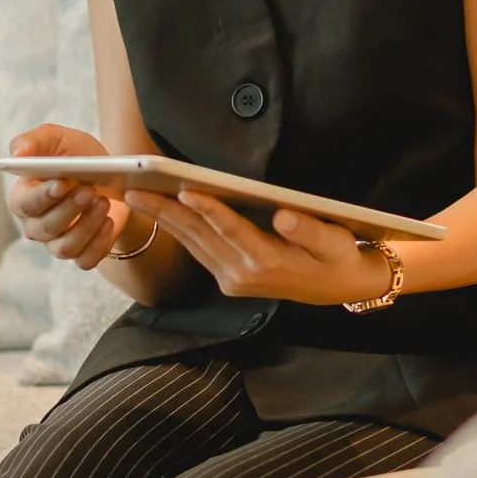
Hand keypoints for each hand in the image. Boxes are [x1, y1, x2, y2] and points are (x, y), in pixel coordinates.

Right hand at [5, 124, 136, 269]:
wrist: (112, 176)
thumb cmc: (77, 156)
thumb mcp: (57, 139)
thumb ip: (33, 141)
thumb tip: (17, 154)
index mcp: (23, 197)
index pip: (24, 204)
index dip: (42, 196)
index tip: (62, 183)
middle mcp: (35, 225)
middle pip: (45, 228)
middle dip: (69, 209)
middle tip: (90, 190)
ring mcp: (56, 243)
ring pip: (65, 247)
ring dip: (87, 226)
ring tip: (103, 202)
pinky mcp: (80, 254)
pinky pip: (85, 260)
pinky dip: (99, 244)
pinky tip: (109, 222)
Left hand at [124, 189, 391, 305]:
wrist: (339, 288)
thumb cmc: (337, 257)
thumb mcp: (335, 243)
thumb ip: (309, 230)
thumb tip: (284, 217)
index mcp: (270, 263)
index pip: (233, 232)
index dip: (210, 211)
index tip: (186, 191)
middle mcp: (245, 276)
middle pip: (200, 238)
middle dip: (166, 212)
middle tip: (136, 189)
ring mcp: (233, 281)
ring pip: (193, 245)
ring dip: (164, 220)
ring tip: (138, 195)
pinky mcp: (228, 281)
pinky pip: (198, 252)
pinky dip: (178, 231)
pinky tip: (160, 211)